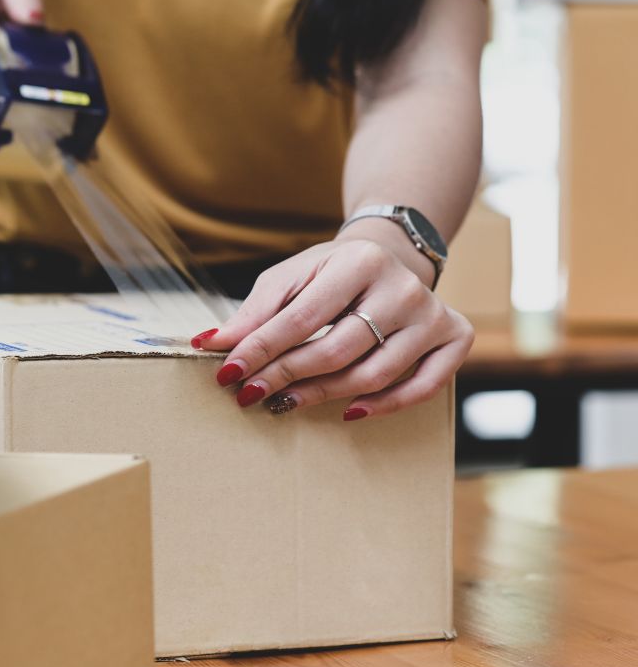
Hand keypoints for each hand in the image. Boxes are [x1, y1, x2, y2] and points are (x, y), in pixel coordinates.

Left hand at [193, 220, 473, 420]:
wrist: (390, 255)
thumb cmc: (329, 273)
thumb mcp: (290, 277)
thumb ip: (254, 312)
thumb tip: (210, 344)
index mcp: (359, 261)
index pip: (303, 317)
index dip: (262, 349)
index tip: (227, 373)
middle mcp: (402, 287)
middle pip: (338, 349)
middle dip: (286, 376)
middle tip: (249, 395)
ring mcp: (432, 314)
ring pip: (375, 373)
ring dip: (323, 395)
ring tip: (285, 402)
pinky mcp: (455, 337)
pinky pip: (423, 387)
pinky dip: (385, 405)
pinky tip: (348, 411)